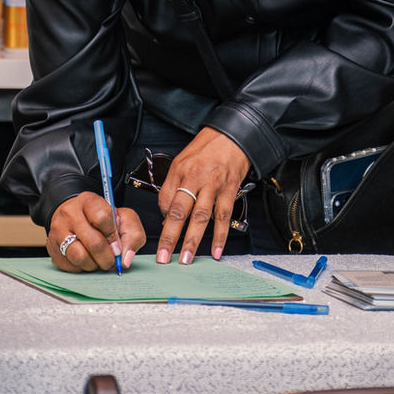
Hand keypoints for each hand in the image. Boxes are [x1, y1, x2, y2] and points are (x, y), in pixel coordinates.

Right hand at [47, 192, 145, 272]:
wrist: (77, 217)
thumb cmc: (103, 219)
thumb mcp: (123, 218)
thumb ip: (132, 235)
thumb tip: (126, 260)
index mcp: (89, 201)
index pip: (102, 217)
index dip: (113, 237)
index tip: (117, 247)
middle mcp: (70, 214)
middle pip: (93, 242)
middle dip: (107, 258)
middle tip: (112, 262)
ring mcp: (58, 231)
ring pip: (80, 257)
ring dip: (94, 265)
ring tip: (98, 261)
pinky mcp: (52, 247)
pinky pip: (70, 266)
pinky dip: (82, 268)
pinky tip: (86, 259)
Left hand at [156, 128, 249, 264]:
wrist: (233, 135)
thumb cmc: (207, 148)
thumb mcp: (183, 160)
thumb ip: (174, 186)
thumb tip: (168, 213)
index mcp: (181, 170)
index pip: (165, 199)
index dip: (162, 219)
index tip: (160, 236)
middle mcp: (195, 178)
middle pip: (180, 211)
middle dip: (171, 237)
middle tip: (164, 257)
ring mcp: (213, 185)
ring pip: (201, 217)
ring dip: (193, 240)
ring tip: (187, 258)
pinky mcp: (229, 190)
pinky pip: (223, 216)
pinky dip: (220, 236)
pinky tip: (216, 250)